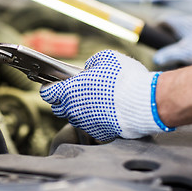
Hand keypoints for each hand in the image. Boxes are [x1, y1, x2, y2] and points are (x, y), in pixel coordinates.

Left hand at [40, 50, 173, 141]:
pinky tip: (107, 110)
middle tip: (78, 91)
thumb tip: (89, 68)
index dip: (49, 87)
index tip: (53, 85)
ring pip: (75, 117)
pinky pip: (90, 125)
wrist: (144, 102)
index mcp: (70, 90)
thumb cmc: (124, 78)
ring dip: (80, 109)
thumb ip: (91, 63)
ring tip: (96, 99)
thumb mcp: (106, 58)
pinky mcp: (98, 133)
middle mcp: (74, 109)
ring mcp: (85, 123)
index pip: (47, 93)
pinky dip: (95, 118)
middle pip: (59, 107)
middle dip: (64, 99)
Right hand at [153, 14, 191, 65]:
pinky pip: (188, 31)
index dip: (156, 27)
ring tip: (172, 46)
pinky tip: (185, 48)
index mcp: (182, 22)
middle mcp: (189, 20)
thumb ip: (168, 55)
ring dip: (174, 34)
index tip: (152, 35)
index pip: (163, 19)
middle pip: (171, 22)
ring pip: (180, 27)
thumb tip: (155, 58)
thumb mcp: (184, 53)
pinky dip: (183, 37)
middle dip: (164, 31)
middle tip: (159, 42)